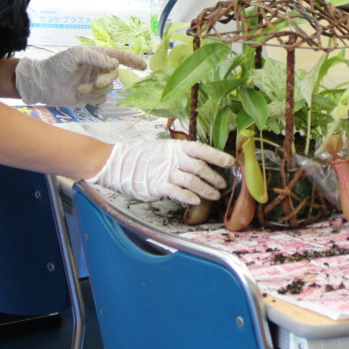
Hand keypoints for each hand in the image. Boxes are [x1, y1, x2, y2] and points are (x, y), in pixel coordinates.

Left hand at [15, 46, 146, 106]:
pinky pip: (101, 99)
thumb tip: (114, 64)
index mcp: (97, 56)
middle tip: (97, 82)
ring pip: (109, 88)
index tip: (144, 66)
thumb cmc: (58, 65)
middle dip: (107, 79)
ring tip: (81, 89)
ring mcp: (95, 83)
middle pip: (115, 74)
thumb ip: (97, 57)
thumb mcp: (76, 55)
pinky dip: (93, 97)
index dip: (133, 61)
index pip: (119, 57)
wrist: (44, 84)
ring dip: (97, 90)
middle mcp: (98, 69)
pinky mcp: (90, 96)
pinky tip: (80, 94)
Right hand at [90, 140, 232, 204]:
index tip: (231, 162)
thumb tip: (202, 163)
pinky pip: (177, 192)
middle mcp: (173, 158)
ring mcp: (165, 172)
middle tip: (223, 185)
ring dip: (206, 190)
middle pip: (200, 168)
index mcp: (176, 147)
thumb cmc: (143, 158)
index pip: (201, 149)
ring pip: (192, 181)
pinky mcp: (157, 185)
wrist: (117, 163)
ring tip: (214, 196)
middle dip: (215, 177)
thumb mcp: (163, 151)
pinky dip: (188, 196)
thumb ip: (180, 157)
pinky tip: (196, 201)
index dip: (217, 155)